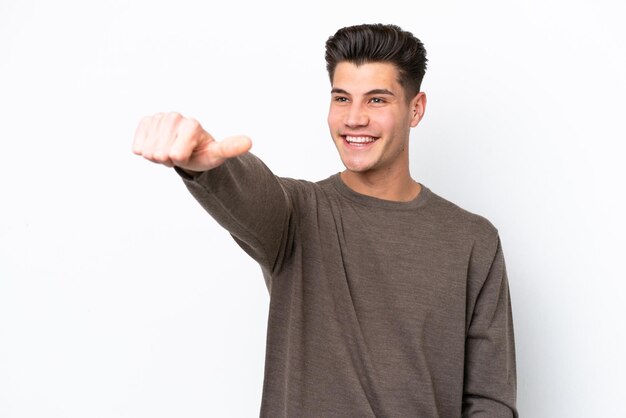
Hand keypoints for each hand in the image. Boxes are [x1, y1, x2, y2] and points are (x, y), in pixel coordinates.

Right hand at [132, 112, 251, 172]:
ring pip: (148, 151)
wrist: (189, 148)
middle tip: (180, 153)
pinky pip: (137, 146)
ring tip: (171, 150)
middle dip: (169, 159)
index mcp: (192, 124)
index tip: (189, 153)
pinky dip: (145, 151)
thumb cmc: (203, 152)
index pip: (176, 154)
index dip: (181, 160)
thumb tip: (248, 142)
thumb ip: (230, 148)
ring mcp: (159, 117)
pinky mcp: (145, 121)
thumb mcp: (216, 154)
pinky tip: (158, 146)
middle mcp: (175, 117)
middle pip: (160, 153)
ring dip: (158, 156)